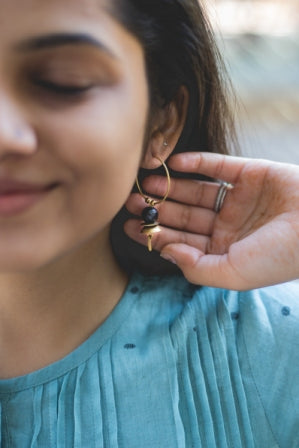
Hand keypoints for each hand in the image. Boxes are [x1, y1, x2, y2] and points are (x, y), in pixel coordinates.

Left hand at [125, 152, 298, 289]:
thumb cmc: (279, 256)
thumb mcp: (233, 273)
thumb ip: (197, 268)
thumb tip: (167, 253)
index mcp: (224, 251)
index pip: (182, 242)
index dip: (155, 234)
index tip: (129, 227)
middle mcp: (228, 224)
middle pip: (184, 215)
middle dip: (157, 209)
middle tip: (129, 201)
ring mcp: (238, 198)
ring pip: (196, 190)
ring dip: (170, 187)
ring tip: (145, 183)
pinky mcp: (250, 173)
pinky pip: (217, 165)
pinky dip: (196, 162)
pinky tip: (173, 163)